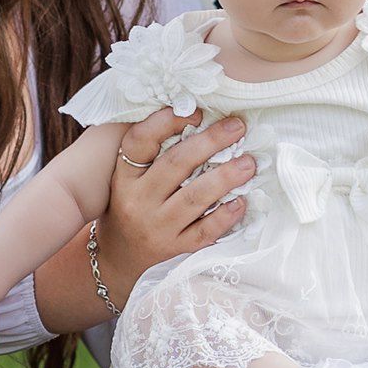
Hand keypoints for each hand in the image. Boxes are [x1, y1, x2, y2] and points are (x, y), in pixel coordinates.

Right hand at [92, 108, 253, 298]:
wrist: (119, 257)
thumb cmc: (129, 205)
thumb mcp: (127, 177)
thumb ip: (151, 150)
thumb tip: (194, 115)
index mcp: (124, 176)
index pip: (140, 141)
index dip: (167, 122)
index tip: (197, 111)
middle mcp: (138, 200)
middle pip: (176, 165)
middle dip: (210, 142)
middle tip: (237, 127)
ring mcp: (157, 227)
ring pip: (194, 198)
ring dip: (225, 178)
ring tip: (249, 162)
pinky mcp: (174, 248)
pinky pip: (203, 232)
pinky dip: (224, 217)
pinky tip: (242, 201)